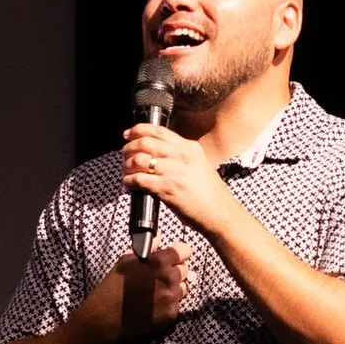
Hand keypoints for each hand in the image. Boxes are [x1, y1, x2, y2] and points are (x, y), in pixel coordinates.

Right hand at [93, 242, 193, 340]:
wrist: (105, 317)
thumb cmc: (112, 288)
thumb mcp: (126, 262)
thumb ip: (147, 248)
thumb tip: (160, 238)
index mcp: (158, 262)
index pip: (184, 251)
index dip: (180, 252)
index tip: (178, 254)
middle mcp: (168, 279)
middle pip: (185, 269)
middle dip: (175, 270)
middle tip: (160, 275)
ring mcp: (171, 297)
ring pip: (183, 287)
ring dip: (173, 287)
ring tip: (156, 290)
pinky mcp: (171, 313)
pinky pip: (177, 303)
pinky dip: (169, 302)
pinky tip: (154, 303)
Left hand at [122, 123, 238, 237]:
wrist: (220, 213)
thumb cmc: (210, 194)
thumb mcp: (199, 165)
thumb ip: (180, 157)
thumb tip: (156, 156)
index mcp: (190, 148)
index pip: (159, 131)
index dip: (139, 130)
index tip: (128, 134)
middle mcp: (182, 156)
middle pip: (146, 142)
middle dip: (129, 148)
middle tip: (124, 155)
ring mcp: (174, 171)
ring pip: (139, 159)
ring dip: (127, 165)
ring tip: (126, 172)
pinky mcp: (167, 188)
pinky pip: (140, 179)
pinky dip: (129, 181)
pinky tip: (128, 184)